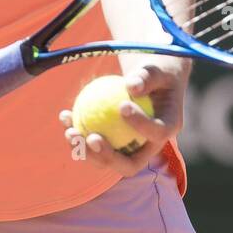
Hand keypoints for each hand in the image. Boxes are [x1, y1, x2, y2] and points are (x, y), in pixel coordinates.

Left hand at [58, 60, 185, 178]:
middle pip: (130, 165)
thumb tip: (131, 85)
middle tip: (91, 138)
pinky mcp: (113, 146)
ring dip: (85, 151)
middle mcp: (150, 146)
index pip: (157, 134)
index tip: (122, 106)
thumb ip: (147, 76)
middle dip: (108, 157)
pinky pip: (93, 144)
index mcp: (169, 127)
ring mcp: (130, 150)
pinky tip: (64, 115)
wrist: (151, 81)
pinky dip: (78, 132)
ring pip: (106, 160)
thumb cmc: (156, 72)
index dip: (141, 125)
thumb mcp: (157, 68)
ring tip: (70, 132)